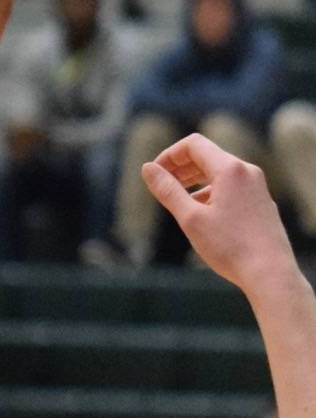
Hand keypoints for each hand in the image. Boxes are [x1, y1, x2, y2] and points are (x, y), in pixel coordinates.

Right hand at [141, 133, 296, 295]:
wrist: (270, 272)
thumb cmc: (230, 247)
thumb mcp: (190, 218)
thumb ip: (168, 190)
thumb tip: (147, 169)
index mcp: (230, 169)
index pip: (193, 145)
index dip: (169, 155)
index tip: (155, 174)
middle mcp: (247, 171)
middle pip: (207, 156)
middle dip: (181, 168)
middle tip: (161, 186)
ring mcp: (257, 186)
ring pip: (219, 173)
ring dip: (195, 181)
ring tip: (178, 202)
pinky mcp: (261, 201)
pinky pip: (232, 187)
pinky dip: (212, 193)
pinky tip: (202, 215)